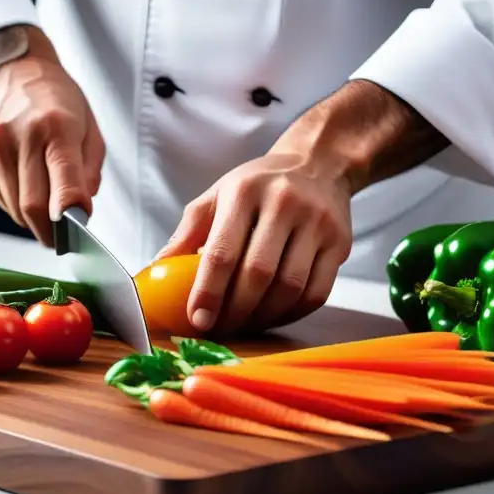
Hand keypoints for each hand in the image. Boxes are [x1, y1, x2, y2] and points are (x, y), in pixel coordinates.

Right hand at [0, 25, 103, 245]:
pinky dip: (14, 201)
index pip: (62, 180)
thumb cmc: (58, 102)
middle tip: (63, 238)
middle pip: (33, 207)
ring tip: (44, 195)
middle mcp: (17, 136)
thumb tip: (79, 212)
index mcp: (55, 126)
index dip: (69, 215)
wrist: (12, 72)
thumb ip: (89, 172)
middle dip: (51, 231)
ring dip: (33, 216)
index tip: (77, 234)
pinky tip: (22, 178)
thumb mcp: (89, 128)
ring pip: (14, 210)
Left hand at [157, 80, 449, 335]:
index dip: (208, 292)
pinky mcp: (340, 243)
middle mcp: (284, 203)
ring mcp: (317, 223)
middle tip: (219, 329)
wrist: (319, 164)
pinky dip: (291, 313)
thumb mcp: (218, 195)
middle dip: (235, 311)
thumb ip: (187, 232)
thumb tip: (154, 271)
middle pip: (258, 274)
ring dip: (263, 317)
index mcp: (245, 191)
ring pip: (289, 287)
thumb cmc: (259, 185)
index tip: (197, 319)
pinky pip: (316, 292)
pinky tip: (273, 316)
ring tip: (244, 325)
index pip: (222, 251)